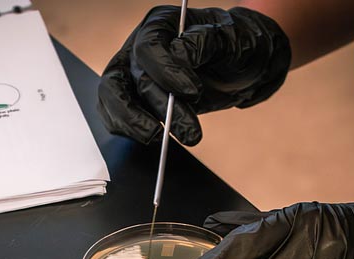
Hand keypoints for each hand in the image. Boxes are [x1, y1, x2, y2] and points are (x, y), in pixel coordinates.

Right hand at [97, 6, 290, 145]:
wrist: (240, 67)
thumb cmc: (236, 46)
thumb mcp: (232, 39)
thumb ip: (206, 41)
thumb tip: (180, 53)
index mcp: (161, 24)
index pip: (148, 48)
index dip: (166, 72)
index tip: (193, 92)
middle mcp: (140, 47)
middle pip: (128, 78)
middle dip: (156, 107)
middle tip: (187, 130)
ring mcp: (134, 74)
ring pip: (113, 98)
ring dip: (135, 124)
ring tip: (161, 139)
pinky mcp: (136, 99)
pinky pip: (117, 115)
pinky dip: (129, 129)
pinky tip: (153, 137)